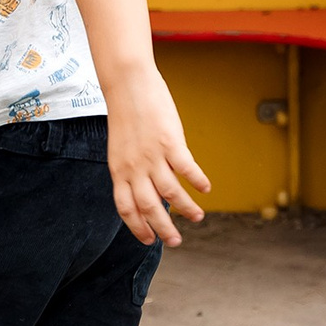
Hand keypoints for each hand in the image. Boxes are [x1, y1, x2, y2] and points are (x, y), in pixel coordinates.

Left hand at [103, 69, 210, 245]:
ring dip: (185, 209)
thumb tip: (150, 187)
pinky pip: (186, 169)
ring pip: (170, 192)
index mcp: (119, 170)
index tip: (149, 240)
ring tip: (198, 218)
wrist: (128, 84)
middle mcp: (134, 167)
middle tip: (176, 242)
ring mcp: (152, 155)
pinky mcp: (170, 142)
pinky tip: (206, 188)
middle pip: (148, 207)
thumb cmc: (126, 113)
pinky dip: (197, 181)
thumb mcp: (122, 147)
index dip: (137, 227)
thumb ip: (132, 168)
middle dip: (163, 228)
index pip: (126, 208)